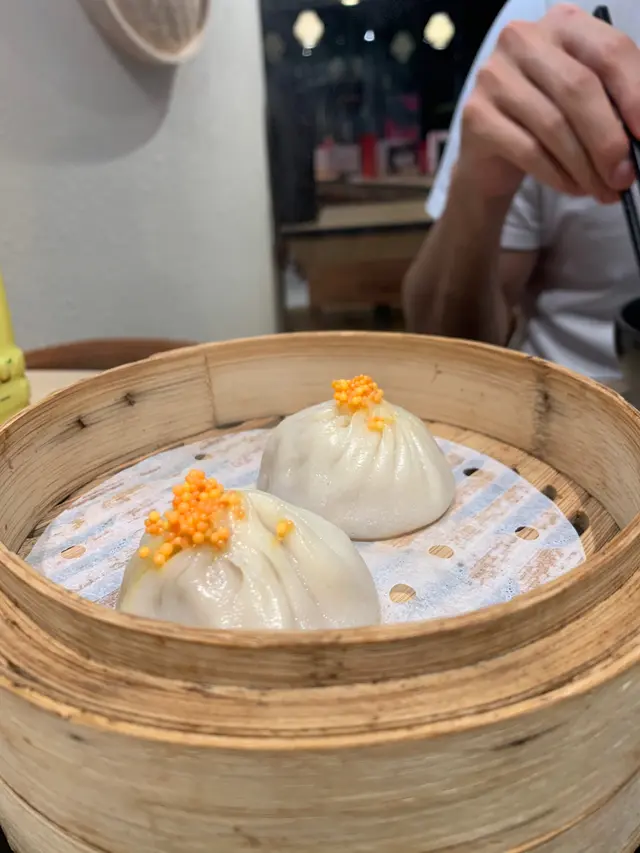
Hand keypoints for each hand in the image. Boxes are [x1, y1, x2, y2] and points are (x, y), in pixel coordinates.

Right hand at [459, 3, 639, 203]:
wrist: (491, 155)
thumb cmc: (547, 121)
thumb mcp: (586, 100)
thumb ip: (616, 104)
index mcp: (562, 23)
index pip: (609, 52)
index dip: (635, 96)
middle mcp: (523, 39)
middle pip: (579, 88)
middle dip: (608, 140)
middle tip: (624, 177)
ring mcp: (494, 76)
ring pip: (554, 125)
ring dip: (585, 166)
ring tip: (602, 190)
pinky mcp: (476, 115)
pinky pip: (528, 150)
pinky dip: (558, 176)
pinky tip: (573, 188)